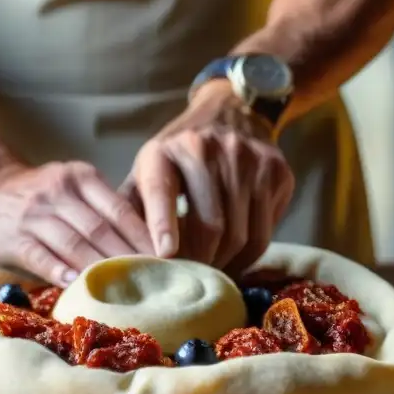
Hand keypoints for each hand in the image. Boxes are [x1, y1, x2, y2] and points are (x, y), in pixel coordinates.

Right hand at [0, 161, 154, 285]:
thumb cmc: (39, 195)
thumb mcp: (71, 186)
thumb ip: (99, 209)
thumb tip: (144, 247)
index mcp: (80, 178)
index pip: (120, 210)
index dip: (145, 236)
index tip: (167, 259)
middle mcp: (59, 193)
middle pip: (102, 229)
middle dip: (130, 257)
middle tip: (154, 281)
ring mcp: (35, 216)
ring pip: (74, 243)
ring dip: (101, 268)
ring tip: (126, 289)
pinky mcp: (14, 239)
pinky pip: (41, 257)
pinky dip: (60, 271)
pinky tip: (78, 285)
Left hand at [122, 81, 294, 273]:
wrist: (230, 111)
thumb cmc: (177, 156)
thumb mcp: (147, 171)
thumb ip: (130, 210)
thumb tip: (117, 260)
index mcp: (166, 150)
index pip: (162, 190)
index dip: (163, 224)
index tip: (165, 254)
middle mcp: (208, 149)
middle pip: (210, 226)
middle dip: (199, 262)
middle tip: (190, 282)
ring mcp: (249, 159)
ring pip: (241, 235)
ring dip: (226, 264)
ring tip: (212, 274)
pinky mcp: (277, 172)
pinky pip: (266, 231)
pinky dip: (249, 255)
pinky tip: (235, 257)